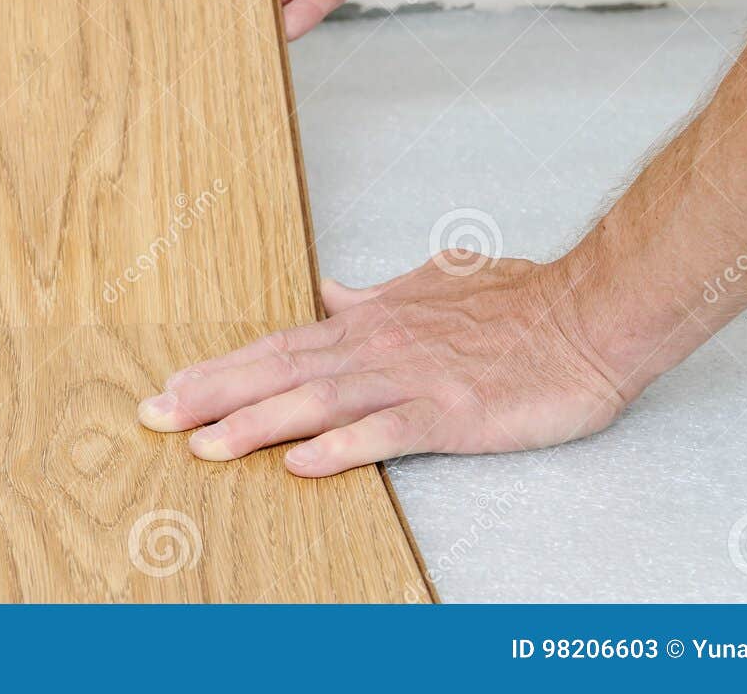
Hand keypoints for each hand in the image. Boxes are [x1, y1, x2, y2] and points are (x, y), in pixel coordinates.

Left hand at [137, 255, 632, 475]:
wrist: (591, 313)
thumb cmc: (520, 302)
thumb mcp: (434, 284)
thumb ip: (376, 296)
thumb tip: (329, 293)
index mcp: (371, 322)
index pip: (279, 346)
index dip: (221, 368)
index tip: (172, 386)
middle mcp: (378, 347)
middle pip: (279, 371)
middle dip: (211, 395)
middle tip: (155, 415)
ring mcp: (413, 379)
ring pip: (317, 401)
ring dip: (256, 424)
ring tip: (205, 447)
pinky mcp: (452, 412)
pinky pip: (387, 431)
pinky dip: (341, 447)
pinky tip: (301, 463)